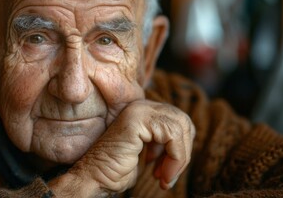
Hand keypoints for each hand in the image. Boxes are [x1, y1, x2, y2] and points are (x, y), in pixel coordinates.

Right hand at [52, 100, 194, 195]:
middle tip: (168, 176)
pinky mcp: (137, 119)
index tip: (167, 171)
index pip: (179, 121)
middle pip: (183, 121)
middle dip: (182, 152)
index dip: (180, 148)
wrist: (95, 177)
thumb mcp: (149, 152)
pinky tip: (160, 173)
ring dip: (179, 158)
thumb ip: (165, 142)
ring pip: (182, 126)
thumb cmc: (117, 170)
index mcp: (144, 111)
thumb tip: (187, 145)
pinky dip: (175, 157)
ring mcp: (139, 109)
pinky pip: (173, 134)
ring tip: (164, 177)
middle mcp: (142, 105)